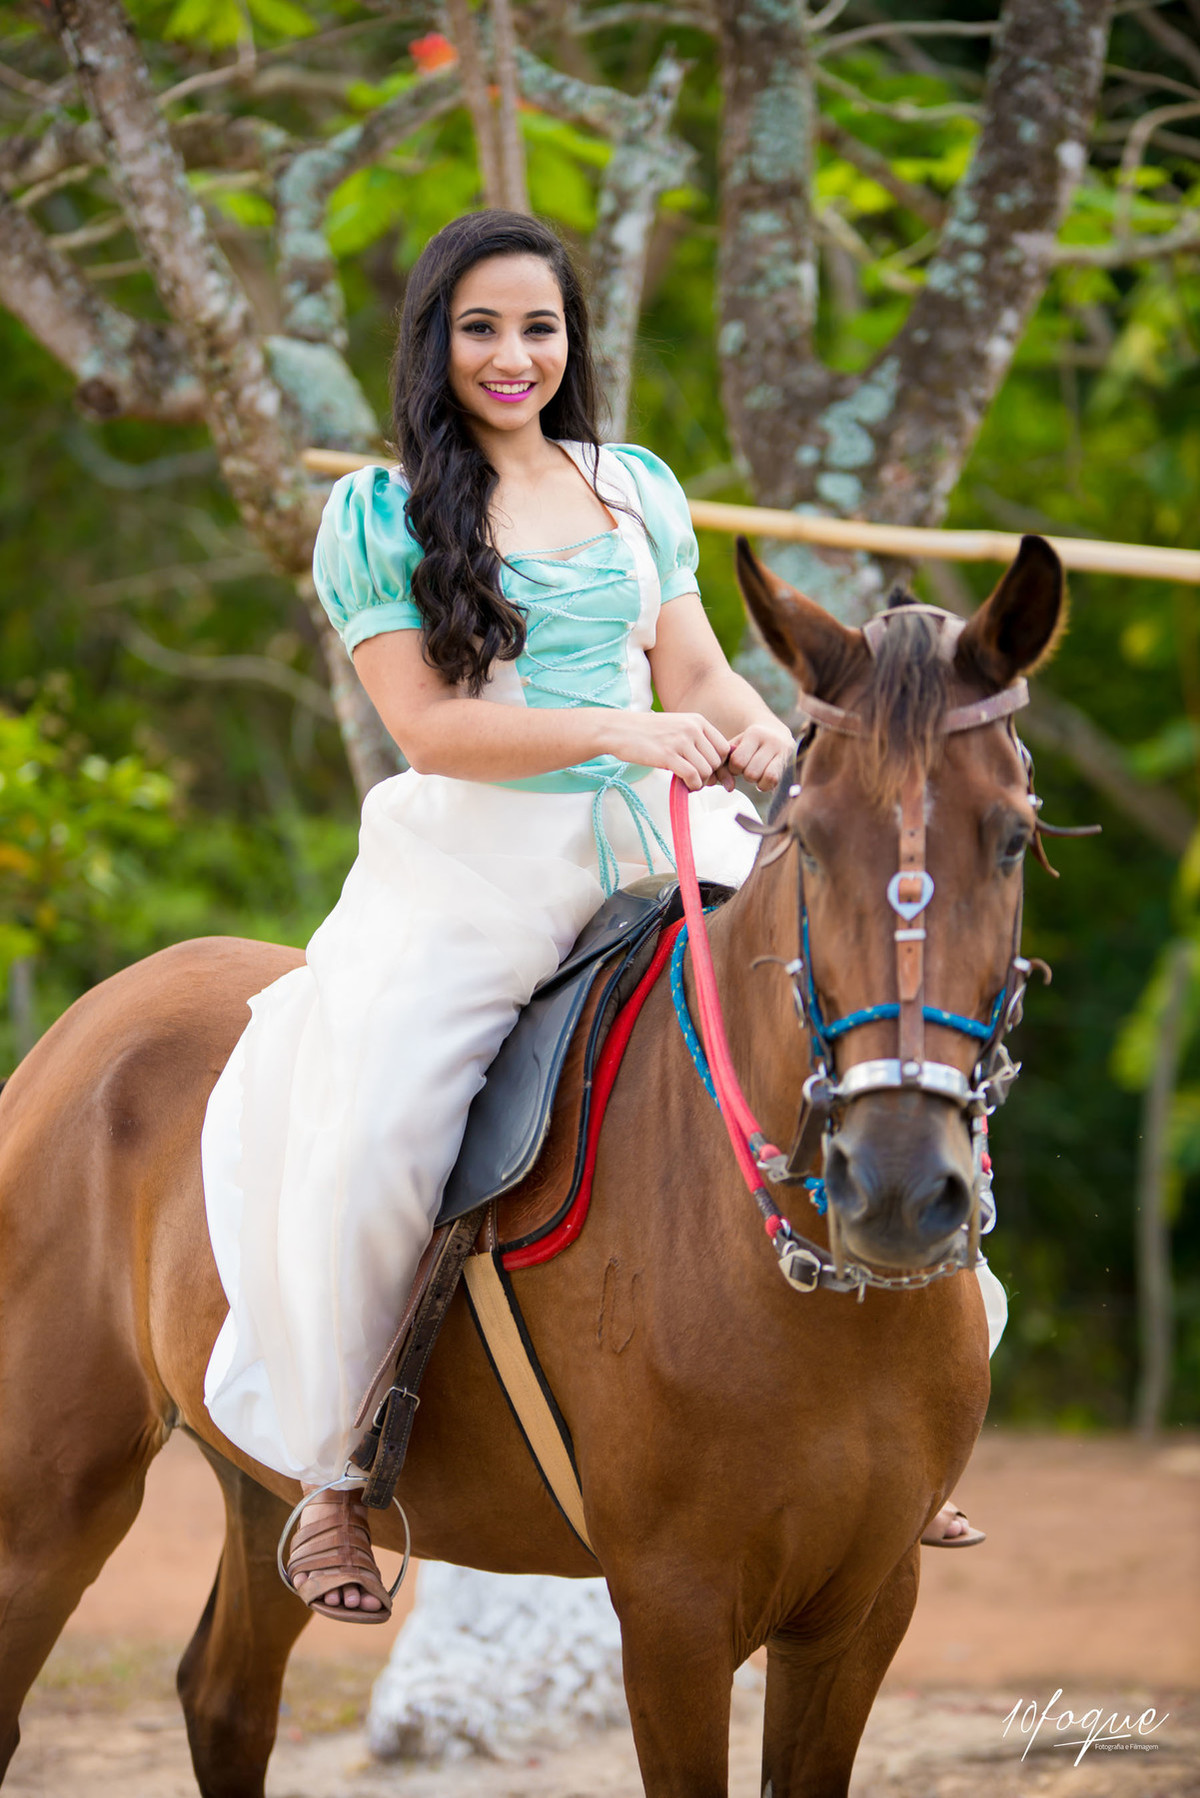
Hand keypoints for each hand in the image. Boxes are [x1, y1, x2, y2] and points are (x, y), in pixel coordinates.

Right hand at [603, 711, 731, 791]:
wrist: (619, 730)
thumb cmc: (648, 732)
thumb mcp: (677, 727)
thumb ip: (697, 740)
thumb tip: (716, 766)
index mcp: (697, 721)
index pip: (724, 747)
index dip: (719, 764)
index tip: (708, 772)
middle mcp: (692, 729)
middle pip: (717, 761)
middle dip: (710, 775)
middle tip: (697, 779)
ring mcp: (680, 741)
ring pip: (706, 770)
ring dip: (700, 782)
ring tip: (689, 782)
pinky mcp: (668, 755)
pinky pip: (692, 776)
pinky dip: (692, 785)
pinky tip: (685, 785)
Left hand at [726, 720, 793, 792]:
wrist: (775, 733)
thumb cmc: (747, 744)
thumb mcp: (734, 748)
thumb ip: (723, 766)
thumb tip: (729, 788)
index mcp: (754, 733)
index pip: (738, 761)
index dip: (734, 768)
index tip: (737, 765)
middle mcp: (771, 740)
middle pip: (751, 772)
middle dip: (746, 775)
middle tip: (747, 768)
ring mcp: (783, 751)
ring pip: (766, 777)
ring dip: (757, 781)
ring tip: (756, 773)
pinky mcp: (789, 762)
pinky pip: (775, 781)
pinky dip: (766, 785)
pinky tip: (763, 779)